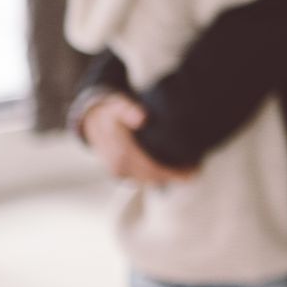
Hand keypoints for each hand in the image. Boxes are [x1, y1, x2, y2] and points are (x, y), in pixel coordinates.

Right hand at [80, 94, 194, 184]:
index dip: (173, 172)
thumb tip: (141, 118)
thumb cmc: (110, 112)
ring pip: (148, 181)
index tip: (193, 169)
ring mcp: (119, 172)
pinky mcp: (120, 173)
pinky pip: (142, 178)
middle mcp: (119, 167)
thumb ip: (129, 110)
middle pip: (153, 178)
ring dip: (167, 178)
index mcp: (121, 154)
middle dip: (174, 176)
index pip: (152, 169)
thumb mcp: (118, 105)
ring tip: (187, 170)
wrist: (91, 120)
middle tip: (195, 170)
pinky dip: (156, 176)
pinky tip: (170, 170)